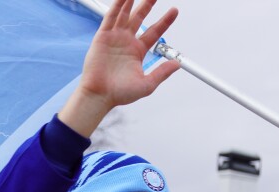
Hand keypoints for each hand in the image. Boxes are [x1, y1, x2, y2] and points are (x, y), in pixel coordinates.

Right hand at [59, 0, 179, 136]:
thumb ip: (162, 73)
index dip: (164, 21)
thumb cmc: (120, 93)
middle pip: (139, 18)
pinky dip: (117, 6)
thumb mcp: (147, 84)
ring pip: (125, 14)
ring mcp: (114, 38)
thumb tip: (177, 64)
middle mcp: (126, 42)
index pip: (154, 32)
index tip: (174, 11)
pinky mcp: (102, 36)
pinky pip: (111, 17)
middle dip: (147, 5)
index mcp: (137, 52)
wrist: (100, 95)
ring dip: (131, 1)